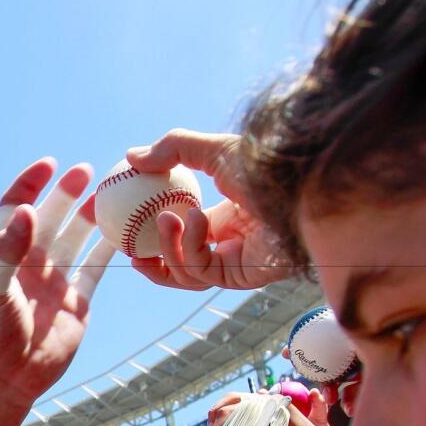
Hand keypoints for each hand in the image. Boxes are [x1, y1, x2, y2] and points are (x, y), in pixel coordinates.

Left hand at [0, 158, 117, 407]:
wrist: (7, 379)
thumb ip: (8, 250)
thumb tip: (27, 210)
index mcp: (3, 254)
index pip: (15, 208)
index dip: (29, 184)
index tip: (48, 164)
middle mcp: (29, 263)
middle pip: (50, 217)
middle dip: (67, 192)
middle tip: (87, 170)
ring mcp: (54, 280)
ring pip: (77, 238)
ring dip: (92, 216)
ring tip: (112, 192)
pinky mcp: (77, 301)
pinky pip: (97, 267)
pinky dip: (112, 249)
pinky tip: (128, 229)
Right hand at [125, 130, 291, 290]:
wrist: (298, 180)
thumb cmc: (265, 163)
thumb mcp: (213, 149)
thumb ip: (173, 149)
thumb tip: (130, 157)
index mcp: (225, 220)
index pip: (184, 238)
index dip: (154, 237)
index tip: (127, 227)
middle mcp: (231, 245)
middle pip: (182, 267)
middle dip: (153, 263)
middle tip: (129, 248)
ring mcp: (238, 263)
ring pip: (187, 275)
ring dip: (167, 250)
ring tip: (163, 219)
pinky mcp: (244, 276)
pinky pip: (203, 271)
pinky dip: (190, 246)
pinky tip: (195, 219)